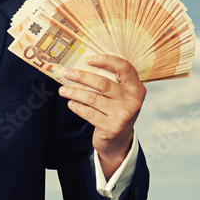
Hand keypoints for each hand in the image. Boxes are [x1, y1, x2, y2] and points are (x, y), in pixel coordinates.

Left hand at [58, 55, 145, 176]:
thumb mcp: (121, 96)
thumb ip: (111, 82)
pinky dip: (77, 107)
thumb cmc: (116, 111)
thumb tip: (82, 66)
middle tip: (67, 74)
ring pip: (92, 98)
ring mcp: (123, 115)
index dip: (106, 60)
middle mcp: (132, 100)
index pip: (124, 67)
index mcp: (136, 88)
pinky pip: (89, 113)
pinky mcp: (112, 128)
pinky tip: (71, 103)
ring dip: (74, 92)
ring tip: (63, 90)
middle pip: (103, 83)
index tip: (89, 59)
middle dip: (81, 76)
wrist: (119, 140)